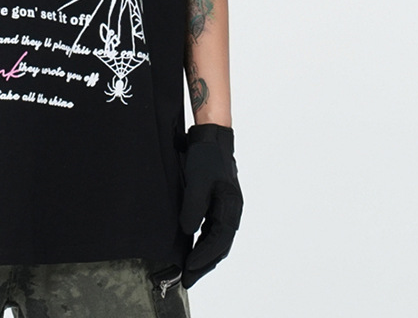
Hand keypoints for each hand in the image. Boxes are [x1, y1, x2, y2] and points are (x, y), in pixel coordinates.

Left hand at [179, 123, 242, 287]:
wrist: (211, 137)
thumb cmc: (207, 157)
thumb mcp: (198, 181)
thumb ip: (194, 207)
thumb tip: (188, 231)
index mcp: (231, 208)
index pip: (218, 242)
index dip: (203, 258)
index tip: (188, 269)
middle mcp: (230, 211)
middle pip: (218, 246)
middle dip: (204, 264)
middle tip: (187, 279)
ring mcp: (224, 208)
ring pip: (214, 240)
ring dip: (202, 255)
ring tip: (188, 269)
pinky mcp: (215, 203)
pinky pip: (210, 229)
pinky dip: (201, 242)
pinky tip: (191, 247)